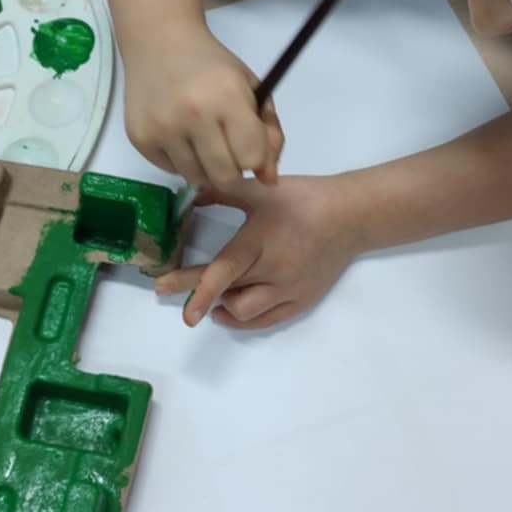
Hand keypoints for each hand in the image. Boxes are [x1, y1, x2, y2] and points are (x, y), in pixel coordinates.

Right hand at [123, 29, 283, 190]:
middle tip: (226, 147)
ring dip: (205, 167)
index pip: (251, 158)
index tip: (247, 143)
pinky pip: (170, 170)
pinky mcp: (140, 137)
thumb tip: (269, 179)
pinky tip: (177, 133)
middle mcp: (193, 113)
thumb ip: (270, 133)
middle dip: (232, 168)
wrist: (159, 41)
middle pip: (225, 177)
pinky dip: (180, 160)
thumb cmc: (210, 65)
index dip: (255, 155)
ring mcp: (162, 127)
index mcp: (227, 96)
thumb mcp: (251, 88)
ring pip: (197, 179)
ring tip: (200, 138)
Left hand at [155, 174, 360, 329]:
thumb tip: (189, 192)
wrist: (348, 217)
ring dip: (222, 305)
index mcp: (260, 241)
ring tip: (210, 295)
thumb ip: (222, 190)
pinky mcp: (301, 302)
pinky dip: (243, 319)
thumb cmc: (301, 199)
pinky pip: (266, 321)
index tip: (163, 288)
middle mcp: (274, 271)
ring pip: (245, 313)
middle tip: (169, 295)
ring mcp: (289, 290)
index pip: (222, 269)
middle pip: (228, 292)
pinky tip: (229, 309)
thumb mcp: (259, 190)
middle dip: (196, 296)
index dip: (191, 283)